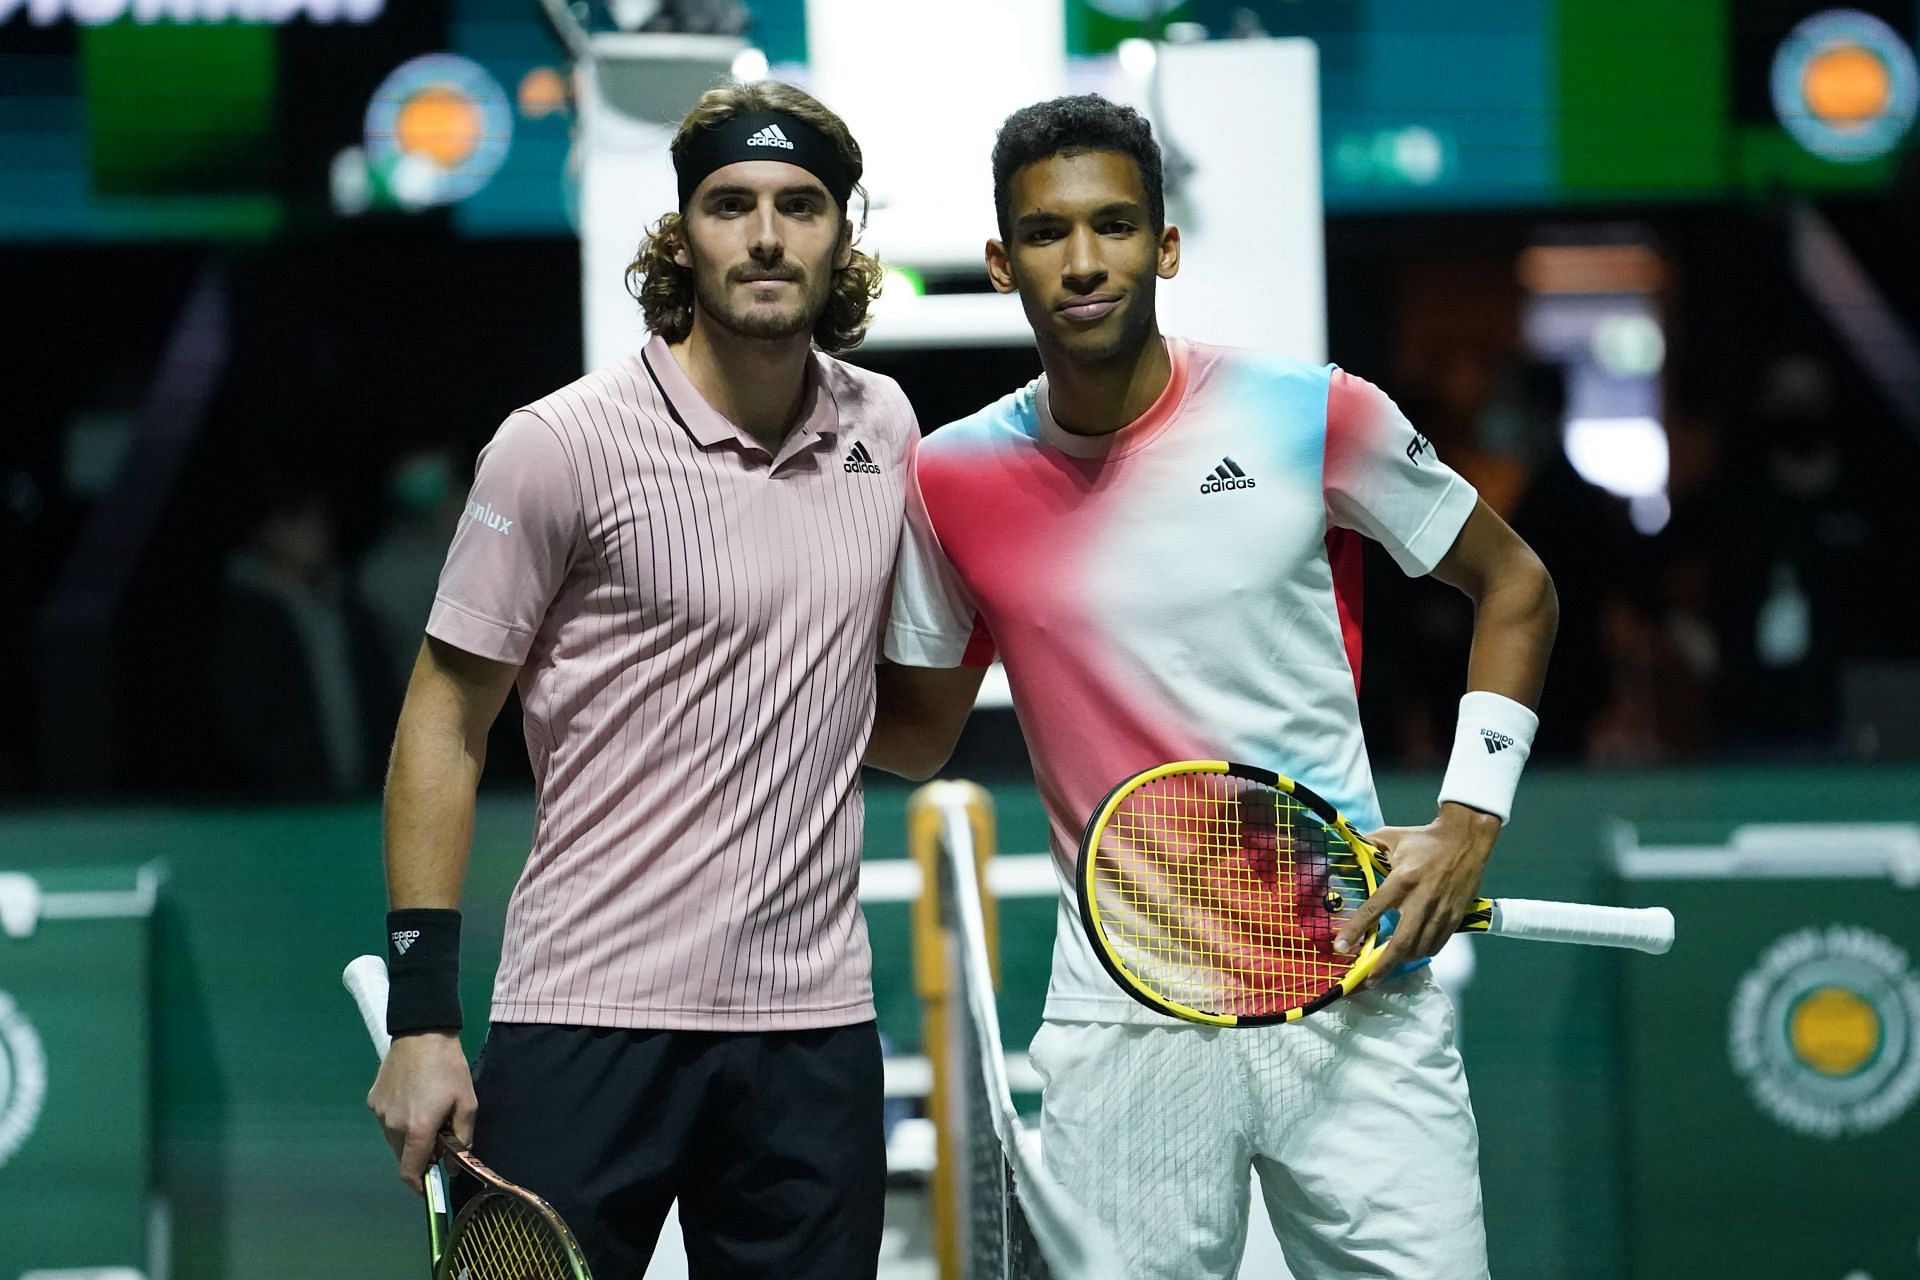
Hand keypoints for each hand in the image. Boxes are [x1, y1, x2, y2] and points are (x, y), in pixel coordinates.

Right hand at [367, 1031, 475, 1191]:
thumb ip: (461, 1139)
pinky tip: (413, 1100)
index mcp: (417, 1130)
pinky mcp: (373, 1100)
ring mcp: (380, 1113)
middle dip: (419, 1158)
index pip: (410, 1172)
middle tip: (437, 1142)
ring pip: (393, 1140)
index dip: (419, 1186)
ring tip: (426, 1115)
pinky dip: (399, 1121)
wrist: (422, 1033)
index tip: (430, 1188)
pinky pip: (387, 1121)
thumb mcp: (467, 1104)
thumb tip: (452, 1166)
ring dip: (408, 1139)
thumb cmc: (449, 1068)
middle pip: (403, 1157)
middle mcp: (392, 1126)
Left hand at [1333, 802, 1501, 987]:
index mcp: (1402, 879)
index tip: (1341, 947)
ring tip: (1386, 966)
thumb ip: (1368, 848)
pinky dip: (1422, 953)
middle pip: (1402, 942)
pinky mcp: (1455, 917)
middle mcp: (1422, 899)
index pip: (1374, 910)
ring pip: (1420, 948)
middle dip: (1383, 965)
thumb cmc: (1424, 839)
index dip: (1356, 931)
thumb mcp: (1392, 837)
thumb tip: (1343, 857)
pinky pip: (1437, 944)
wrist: (1466, 839)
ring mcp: (1441, 911)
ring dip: (1401, 960)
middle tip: (1367, 980)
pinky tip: (1411, 952)